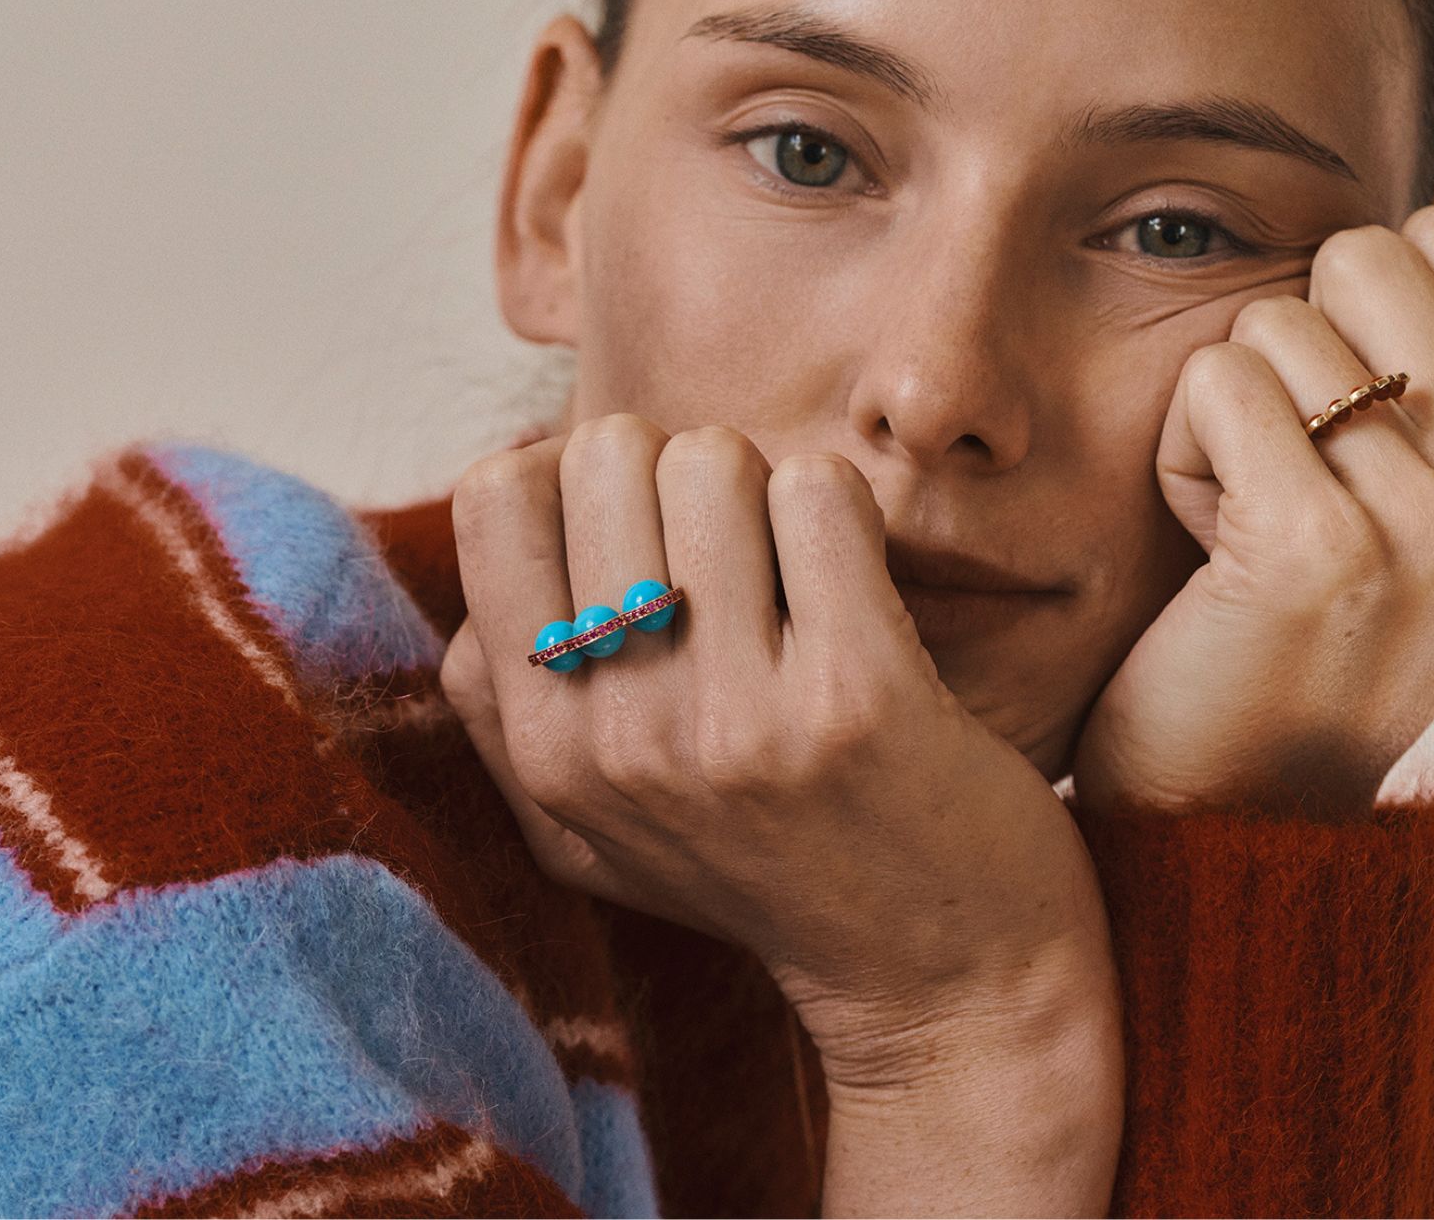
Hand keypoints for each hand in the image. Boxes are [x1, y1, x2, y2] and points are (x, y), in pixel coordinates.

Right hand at [440, 415, 1118, 1083]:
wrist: (939, 977)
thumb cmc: (762, 861)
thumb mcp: (587, 820)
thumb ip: (504, 694)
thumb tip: (496, 508)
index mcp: (543, 748)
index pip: (494, 497)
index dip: (570, 472)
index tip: (638, 523)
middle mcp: (618, 737)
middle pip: (607, 455)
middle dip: (678, 473)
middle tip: (733, 555)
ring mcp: (734, 720)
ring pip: (714, 460)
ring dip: (766, 490)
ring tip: (797, 577)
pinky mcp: (853, 696)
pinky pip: (820, 493)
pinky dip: (846, 511)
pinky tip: (860, 586)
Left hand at [1069, 127, 1433, 819]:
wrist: (1238, 799)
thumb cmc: (1313, 620)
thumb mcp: (1426, 462)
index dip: (1358, 321)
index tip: (1355, 448)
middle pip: (1361, 257)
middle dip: (1292, 354)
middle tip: (1294, 483)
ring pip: (1276, 323)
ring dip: (1229, 418)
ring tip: (1253, 529)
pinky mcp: (1321, 550)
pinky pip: (1215, 381)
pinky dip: (1183, 453)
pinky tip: (1212, 548)